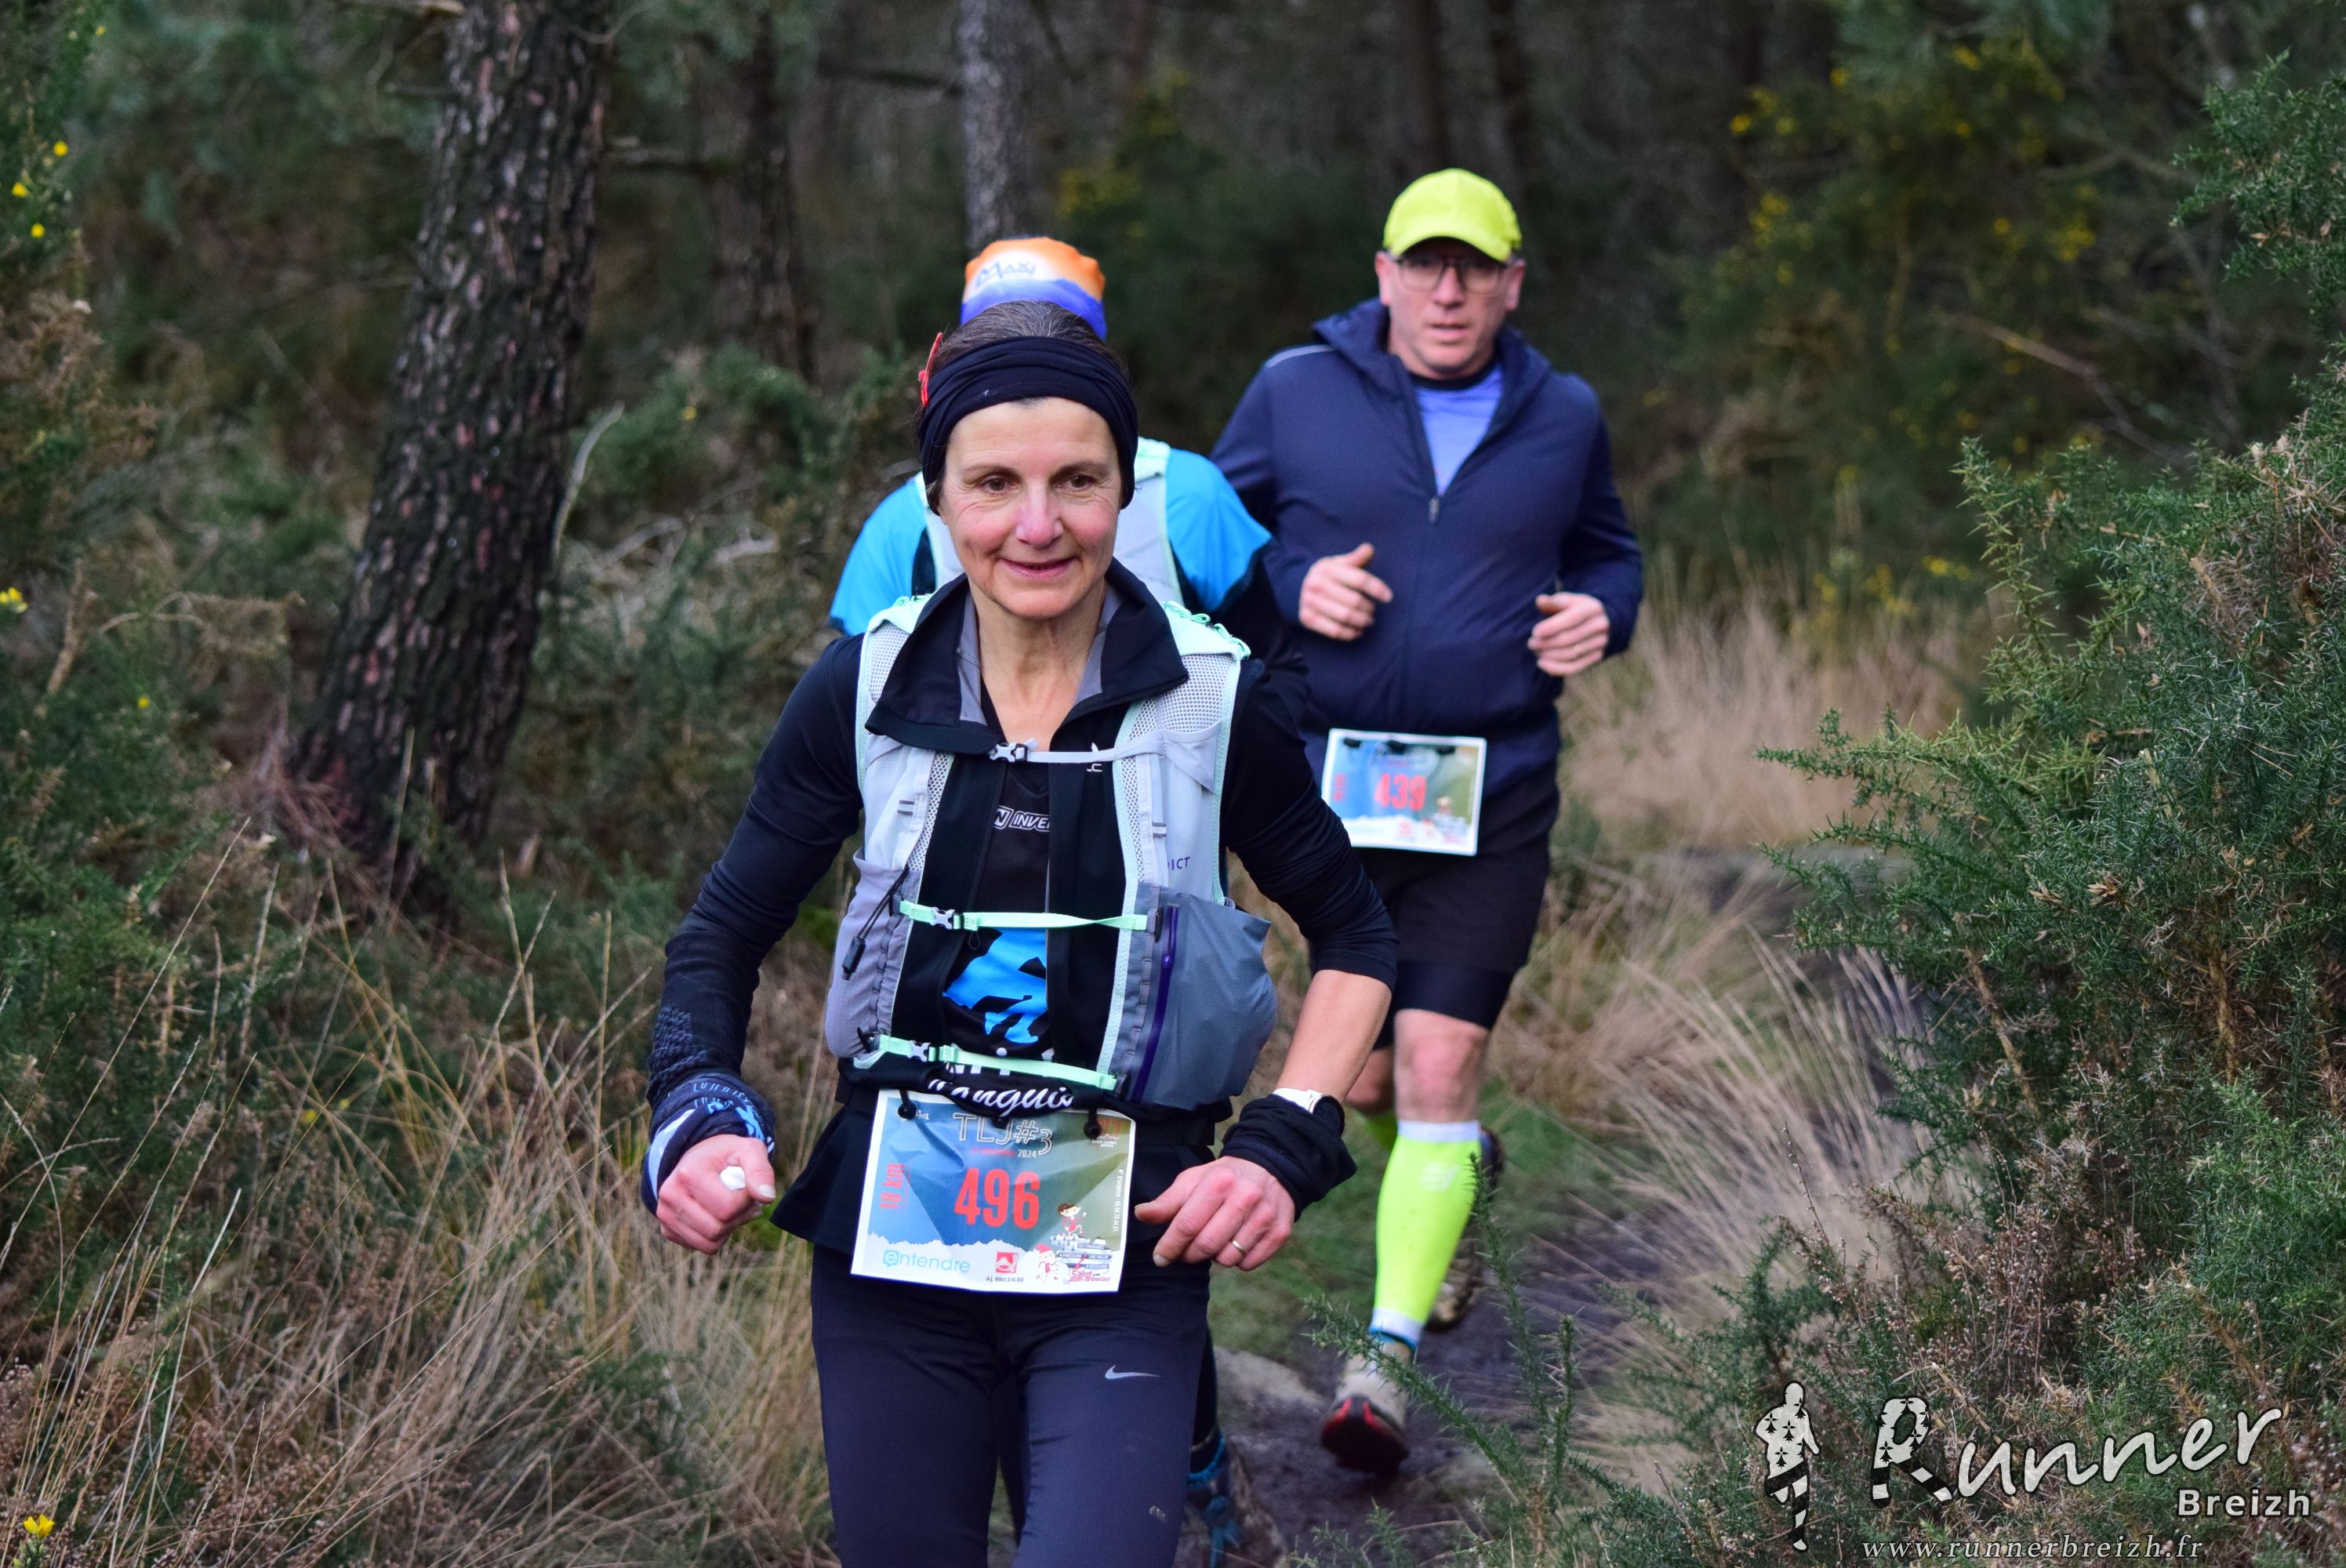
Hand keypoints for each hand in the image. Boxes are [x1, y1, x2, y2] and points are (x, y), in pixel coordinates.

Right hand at [655, 1134, 776, 1254]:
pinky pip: (702, 1246)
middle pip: (716, 1229)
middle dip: (738, 1217)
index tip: (746, 1187)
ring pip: (709, 1243)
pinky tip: (717, 1216)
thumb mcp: (749, 1151)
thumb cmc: (727, 1155)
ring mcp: (665, 1214)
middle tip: (743, 1201)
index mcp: (688, 1173)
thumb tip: (767, 1197)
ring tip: (731, 1208)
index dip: (746, 1201)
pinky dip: (716, 1237)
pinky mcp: (667, 1229)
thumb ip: (760, 1171)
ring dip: (729, 1229)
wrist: (699, 1157)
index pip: (727, 1207)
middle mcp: (670, 1195)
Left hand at [1134, 1155, 1295, 1269]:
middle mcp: (1245, 1199)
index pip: (1187, 1224)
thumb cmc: (1224, 1177)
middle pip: (1206, 1245)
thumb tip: (1141, 1214)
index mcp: (1219, 1183)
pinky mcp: (1279, 1233)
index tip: (1160, 1258)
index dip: (1169, 1245)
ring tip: (1215, 1240)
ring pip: (1228, 1259)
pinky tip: (1235, 1243)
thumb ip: (1168, 1200)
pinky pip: (1249, 1264)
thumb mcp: (1194, 1180)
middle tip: (1186, 1251)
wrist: (1272, 1169)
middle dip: (1189, 1254)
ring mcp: (1265, 1218)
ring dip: (1215, 1257)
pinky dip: (1238, 1260)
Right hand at [1298, 543, 1391, 640]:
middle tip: (1373, 611)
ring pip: (1346, 617)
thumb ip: (1356, 558)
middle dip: (1369, 609)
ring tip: (1368, 622)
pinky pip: (1334, 631)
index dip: (1377, 589)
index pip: (1359, 579)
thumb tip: (1369, 548)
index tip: (1389, 597)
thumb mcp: (1338, 563)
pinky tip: (1357, 632)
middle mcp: (1317, 584)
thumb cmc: (1327, 576)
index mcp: (1328, 569)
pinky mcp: (1307, 618)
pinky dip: (1350, 634)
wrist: (1294, 588)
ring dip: (1362, 622)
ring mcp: (1310, 602)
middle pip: (1354, 601)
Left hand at [1529, 591, 1609, 675]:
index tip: (1535, 632)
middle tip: (1531, 643)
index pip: (1571, 619)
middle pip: (1568, 639)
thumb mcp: (1567, 600)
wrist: (1601, 620)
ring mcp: (1600, 643)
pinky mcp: (1596, 657)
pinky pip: (1574, 667)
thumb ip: (1553, 602)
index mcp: (1592, 608)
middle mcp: (1600, 626)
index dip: (1551, 627)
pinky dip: (1556, 668)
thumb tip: (1540, 600)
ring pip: (1569, 654)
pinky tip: (1541, 663)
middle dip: (1546, 643)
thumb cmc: (1576, 608)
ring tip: (1536, 651)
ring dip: (1548, 655)